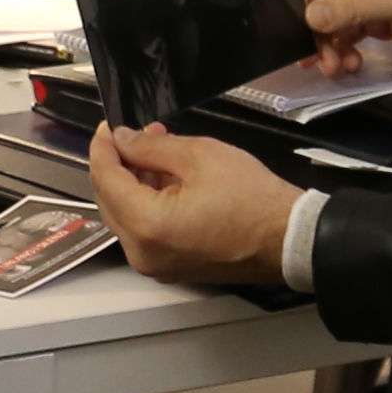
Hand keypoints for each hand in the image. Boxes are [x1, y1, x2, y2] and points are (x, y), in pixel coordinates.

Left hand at [90, 123, 300, 289]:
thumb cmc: (251, 197)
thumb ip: (151, 147)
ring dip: (135, 182)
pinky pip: (145, 231)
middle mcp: (141, 253)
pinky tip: (165, 178)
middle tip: (138, 134)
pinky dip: (148, 203)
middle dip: (119, 164)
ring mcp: (155, 265)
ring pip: (126, 216)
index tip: (108, 125)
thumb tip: (122, 139)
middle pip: (110, 200)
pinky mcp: (170, 267)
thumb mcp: (200, 156)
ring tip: (157, 150)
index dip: (103, 147)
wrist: (288, 238)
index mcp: (146, 225)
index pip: (105, 180)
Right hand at [289, 0, 391, 65]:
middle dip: (314, 23)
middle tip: (315, 55)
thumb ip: (353, 7)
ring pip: (327, 14)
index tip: (299, 20)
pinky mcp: (375, 13)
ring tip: (335, 67)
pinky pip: (344, 30)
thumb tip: (310, 18)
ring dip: (326, 42)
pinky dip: (341, 48)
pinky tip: (349, 64)